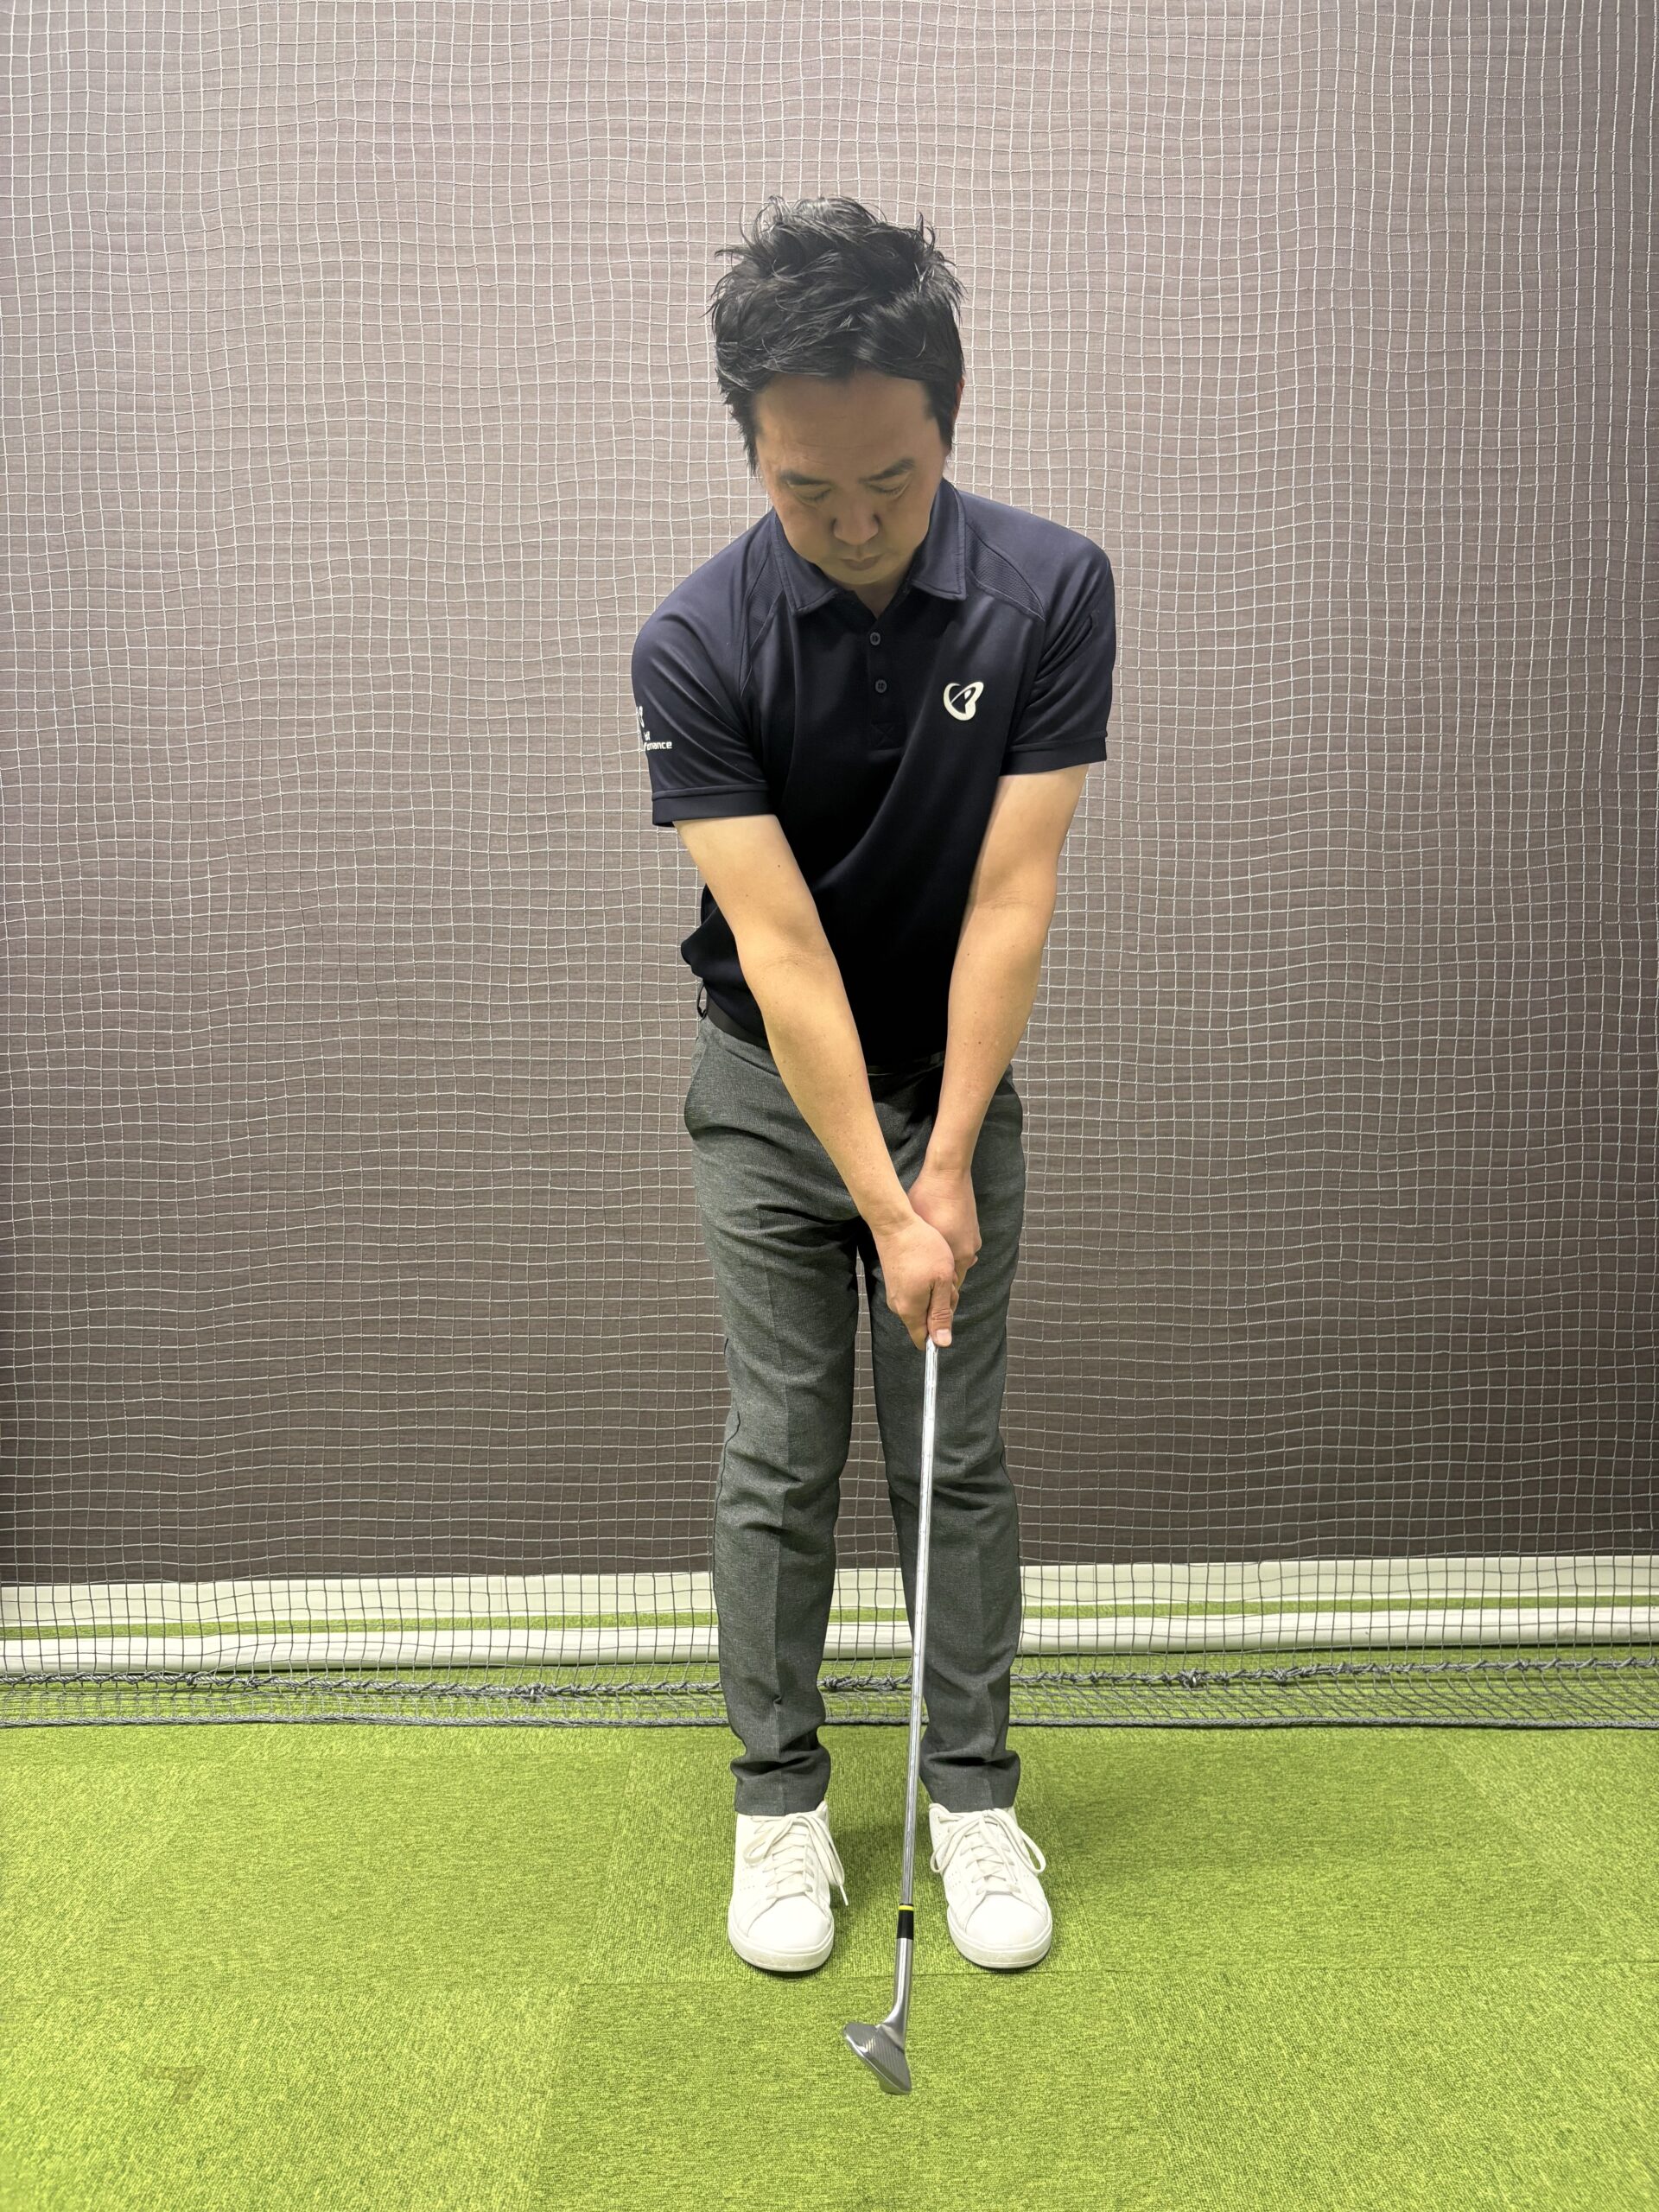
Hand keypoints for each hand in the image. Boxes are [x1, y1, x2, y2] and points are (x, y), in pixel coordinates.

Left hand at [905, 1160, 981, 1295]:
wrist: (948, 1174)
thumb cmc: (928, 1201)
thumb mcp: (920, 1231)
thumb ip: (923, 1256)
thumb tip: (917, 1273)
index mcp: (958, 1256)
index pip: (950, 1288)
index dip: (937, 1295)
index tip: (925, 1300)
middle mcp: (969, 1251)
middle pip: (955, 1276)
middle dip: (941, 1282)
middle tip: (924, 1285)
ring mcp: (973, 1239)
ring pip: (958, 1261)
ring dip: (945, 1264)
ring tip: (929, 1264)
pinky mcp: (973, 1228)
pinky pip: (961, 1247)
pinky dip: (951, 1250)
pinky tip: (938, 1244)